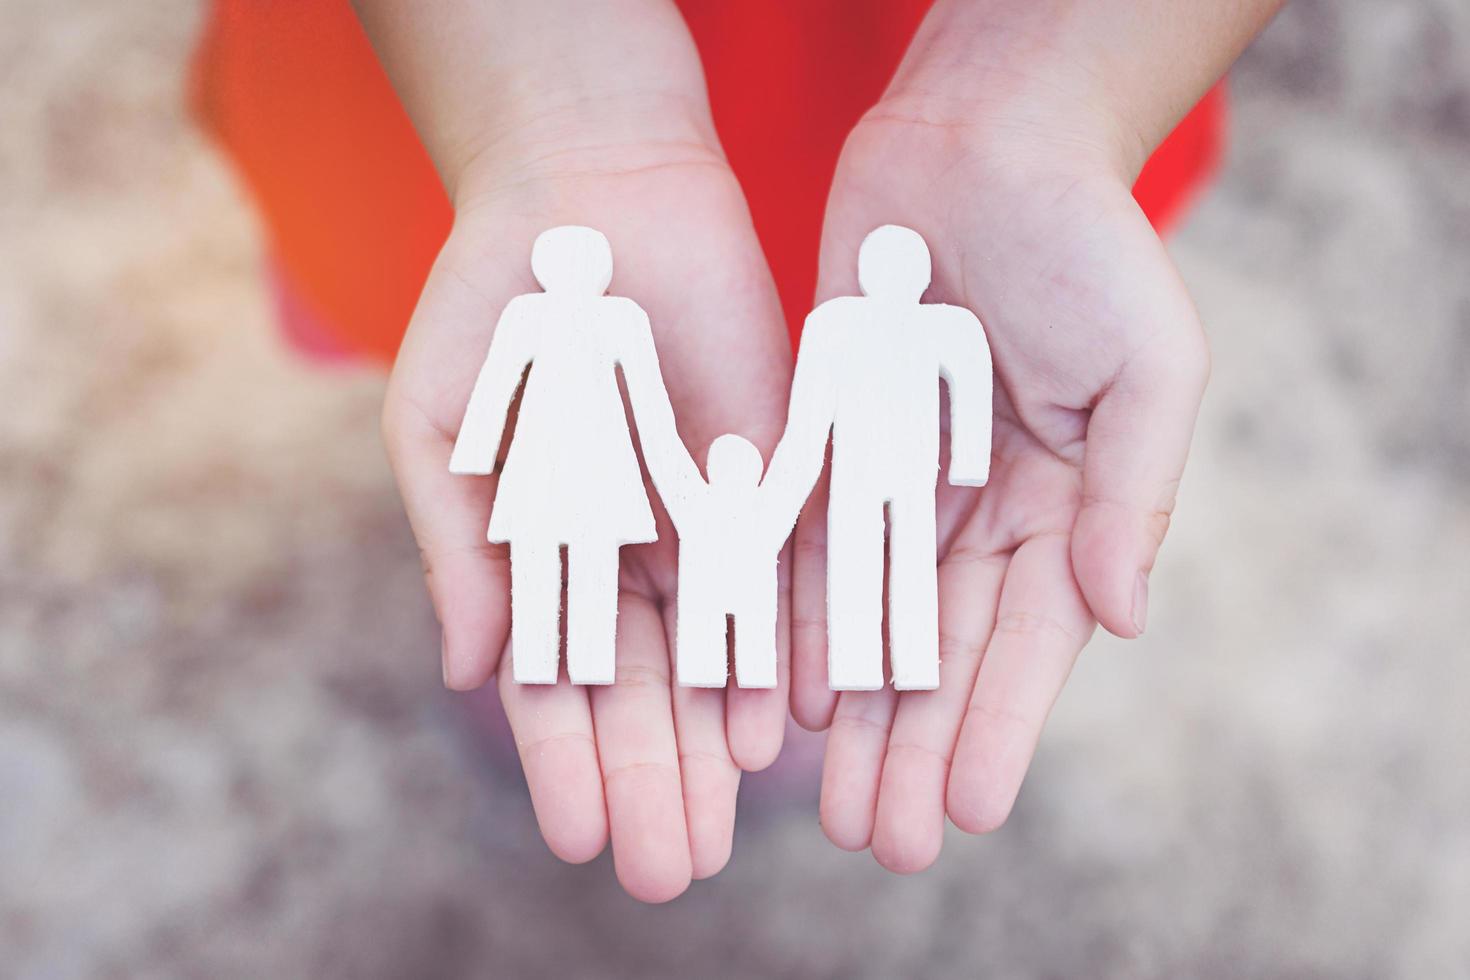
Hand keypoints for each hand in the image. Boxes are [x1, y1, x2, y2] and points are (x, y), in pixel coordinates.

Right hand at [381, 107, 793, 898]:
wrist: (586, 194)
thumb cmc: (492, 310)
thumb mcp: (443, 431)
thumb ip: (462, 549)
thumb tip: (467, 672)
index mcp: (549, 557)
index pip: (559, 683)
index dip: (566, 760)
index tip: (576, 835)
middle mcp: (632, 557)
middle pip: (646, 691)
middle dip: (651, 779)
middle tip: (663, 871)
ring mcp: (702, 520)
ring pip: (715, 654)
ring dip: (716, 745)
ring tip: (718, 831)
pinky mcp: (768, 474)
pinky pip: (777, 573)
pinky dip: (776, 645)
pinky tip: (777, 720)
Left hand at [791, 88, 1209, 870]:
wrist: (982, 143)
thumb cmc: (1084, 242)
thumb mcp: (1147, 366)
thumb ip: (1133, 495)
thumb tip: (1121, 620)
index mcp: (1067, 502)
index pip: (1028, 639)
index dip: (998, 725)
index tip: (967, 810)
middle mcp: (982, 507)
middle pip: (940, 649)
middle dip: (914, 747)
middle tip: (884, 842)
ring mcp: (903, 479)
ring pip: (867, 617)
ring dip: (851, 713)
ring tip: (831, 803)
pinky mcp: (831, 442)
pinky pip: (806, 547)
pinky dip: (792, 619)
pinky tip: (778, 695)